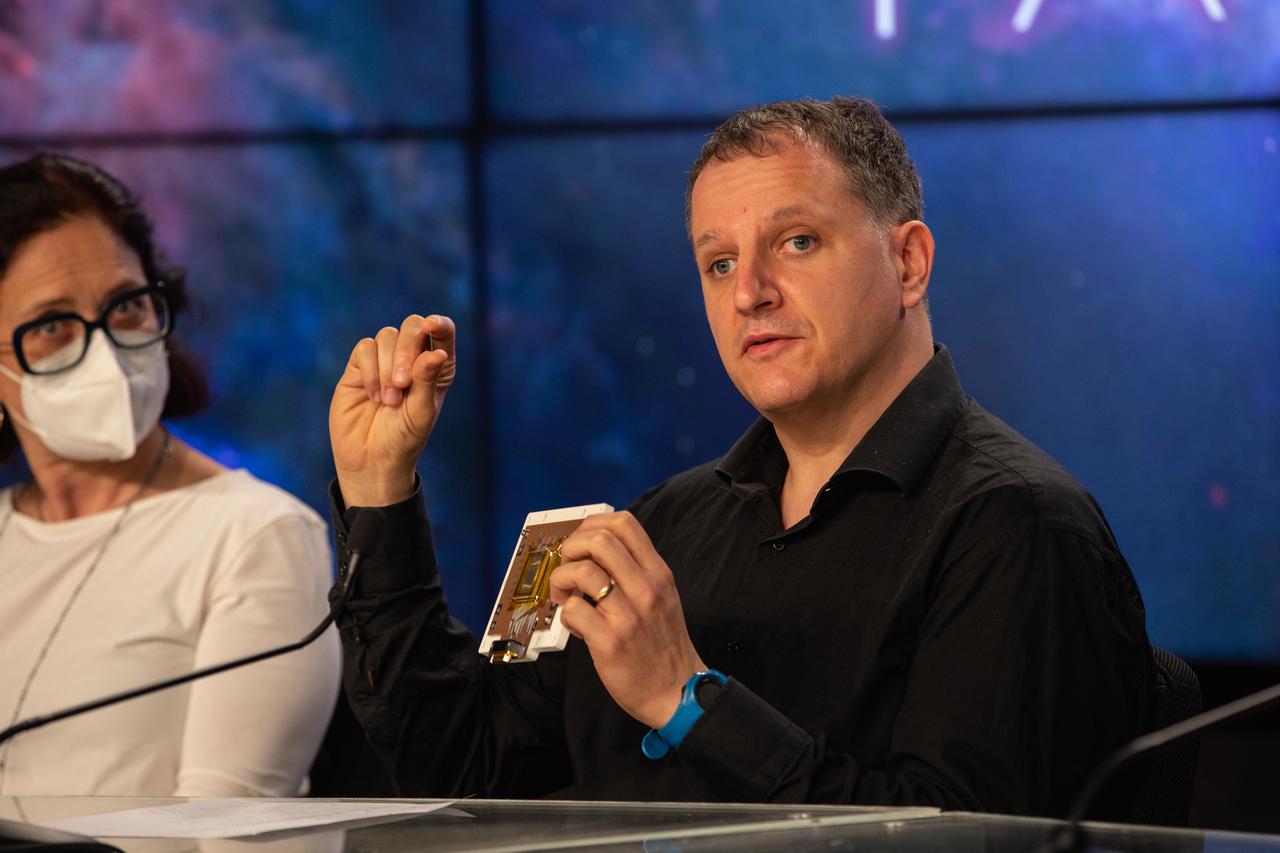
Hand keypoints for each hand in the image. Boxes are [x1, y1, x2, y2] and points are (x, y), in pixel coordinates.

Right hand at [329, 314, 455, 506]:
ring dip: (387, 367)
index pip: (442, 332)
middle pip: (412, 327)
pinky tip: (374, 396)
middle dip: (407, 349)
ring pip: (386, 336)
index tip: (432, 326)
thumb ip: (427, 380)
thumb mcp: (421, 412)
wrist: (371, 460)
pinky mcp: (359, 368)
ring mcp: (384, 361)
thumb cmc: (404, 439)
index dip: (439, 324)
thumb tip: (437, 353)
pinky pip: (364, 348)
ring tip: (389, 401)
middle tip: (403, 383)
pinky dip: (370, 370)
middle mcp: (412, 359)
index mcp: (436, 367)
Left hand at [549, 512, 706, 728]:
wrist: (676, 690)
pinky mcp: (610, 642)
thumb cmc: (663, 644)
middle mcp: (646, 589)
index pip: (624, 524)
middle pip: (599, 540)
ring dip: (561, 580)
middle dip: (572, 547)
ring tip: (564, 595)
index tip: (582, 541)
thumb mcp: (663, 596)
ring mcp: (628, 615)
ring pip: (581, 572)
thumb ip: (636, 571)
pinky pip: (573, 610)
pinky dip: (565, 613)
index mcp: (658, 573)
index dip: (593, 524)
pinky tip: (575, 623)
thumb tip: (595, 548)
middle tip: (567, 566)